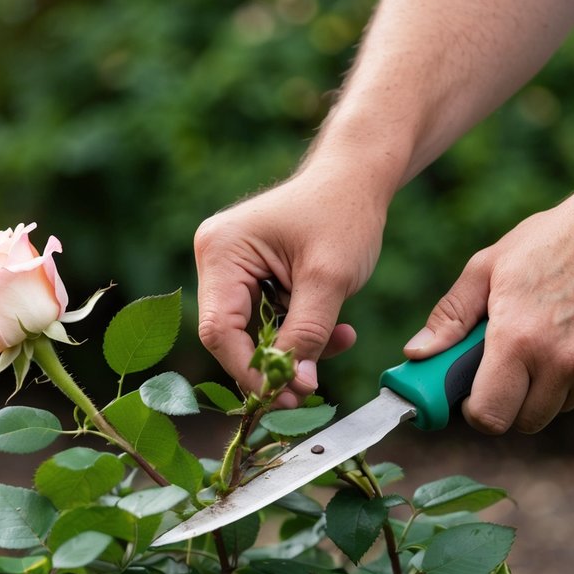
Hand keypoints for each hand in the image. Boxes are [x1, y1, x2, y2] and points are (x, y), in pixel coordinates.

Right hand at [195, 165, 387, 405]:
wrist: (357, 178)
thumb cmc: (343, 213)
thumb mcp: (329, 279)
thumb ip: (309, 334)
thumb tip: (297, 386)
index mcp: (221, 250)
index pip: (219, 329)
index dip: (249, 370)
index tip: (285, 396)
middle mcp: (216, 260)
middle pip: (231, 336)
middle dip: (274, 363)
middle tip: (310, 388)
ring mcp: (231, 270)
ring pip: (253, 333)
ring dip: (296, 348)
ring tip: (341, 340)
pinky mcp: (252, 279)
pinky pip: (268, 321)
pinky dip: (301, 332)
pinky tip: (338, 329)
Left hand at [405, 186, 573, 433]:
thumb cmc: (553, 240)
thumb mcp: (488, 266)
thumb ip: (450, 316)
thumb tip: (416, 354)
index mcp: (516, 339)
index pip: (488, 415)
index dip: (475, 411)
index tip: (471, 394)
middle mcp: (557, 362)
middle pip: (522, 423)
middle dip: (507, 404)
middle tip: (504, 370)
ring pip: (555, 409)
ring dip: (542, 390)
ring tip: (544, 342)